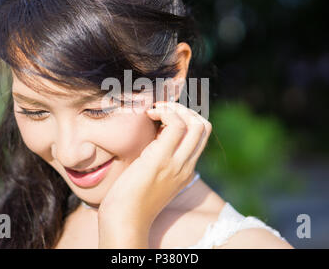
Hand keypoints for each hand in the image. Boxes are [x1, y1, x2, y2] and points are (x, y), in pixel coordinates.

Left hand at [97, 101, 211, 246]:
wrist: (124, 220)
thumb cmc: (131, 199)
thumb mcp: (152, 177)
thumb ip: (159, 159)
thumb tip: (154, 136)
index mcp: (185, 170)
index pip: (200, 136)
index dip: (187, 119)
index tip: (165, 117)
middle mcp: (186, 166)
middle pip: (204, 127)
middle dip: (185, 109)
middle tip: (161, 110)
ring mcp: (176, 163)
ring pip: (195, 124)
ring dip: (175, 108)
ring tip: (155, 111)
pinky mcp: (161, 160)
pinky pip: (175, 125)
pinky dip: (165, 112)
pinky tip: (149, 115)